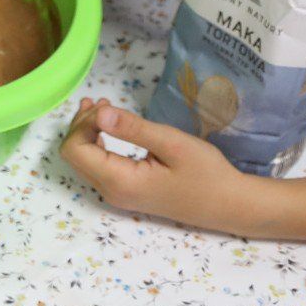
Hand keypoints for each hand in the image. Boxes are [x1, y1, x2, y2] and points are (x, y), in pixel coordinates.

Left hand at [61, 98, 266, 234]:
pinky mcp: (126, 192)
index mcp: (119, 181)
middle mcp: (111, 192)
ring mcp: (117, 195)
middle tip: (103, 100)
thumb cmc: (207, 174)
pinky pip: (98, 165)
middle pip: (74, 154)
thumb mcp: (172, 143)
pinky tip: (109, 126)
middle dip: (82, 124)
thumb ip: (133, 129)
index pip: (74, 149)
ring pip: (83, 159)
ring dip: (88, 131)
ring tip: (103, 107)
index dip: (82, 122)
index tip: (106, 105)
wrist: (231, 205)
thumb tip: (98, 112)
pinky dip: (98, 142)